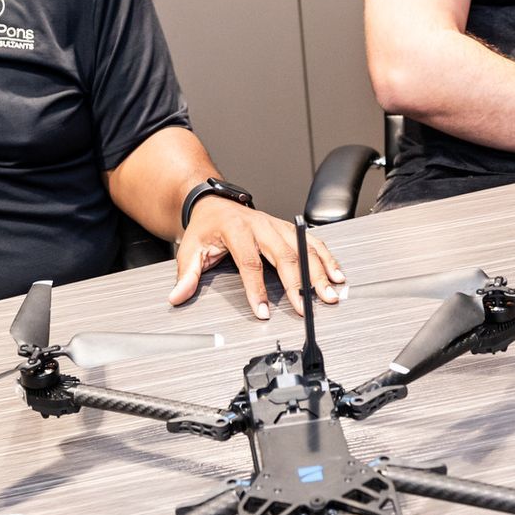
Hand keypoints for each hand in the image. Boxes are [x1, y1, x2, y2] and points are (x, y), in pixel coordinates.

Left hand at [168, 198, 343, 319]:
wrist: (215, 203)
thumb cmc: (206, 226)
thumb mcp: (190, 248)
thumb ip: (186, 273)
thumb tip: (178, 296)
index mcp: (237, 229)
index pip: (250, 262)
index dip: (257, 289)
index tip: (263, 311)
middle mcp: (261, 225)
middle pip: (284, 255)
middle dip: (298, 284)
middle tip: (306, 306)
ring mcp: (278, 226)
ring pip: (304, 248)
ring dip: (320, 272)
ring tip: (330, 293)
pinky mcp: (289, 229)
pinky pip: (313, 242)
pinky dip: (327, 259)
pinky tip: (337, 275)